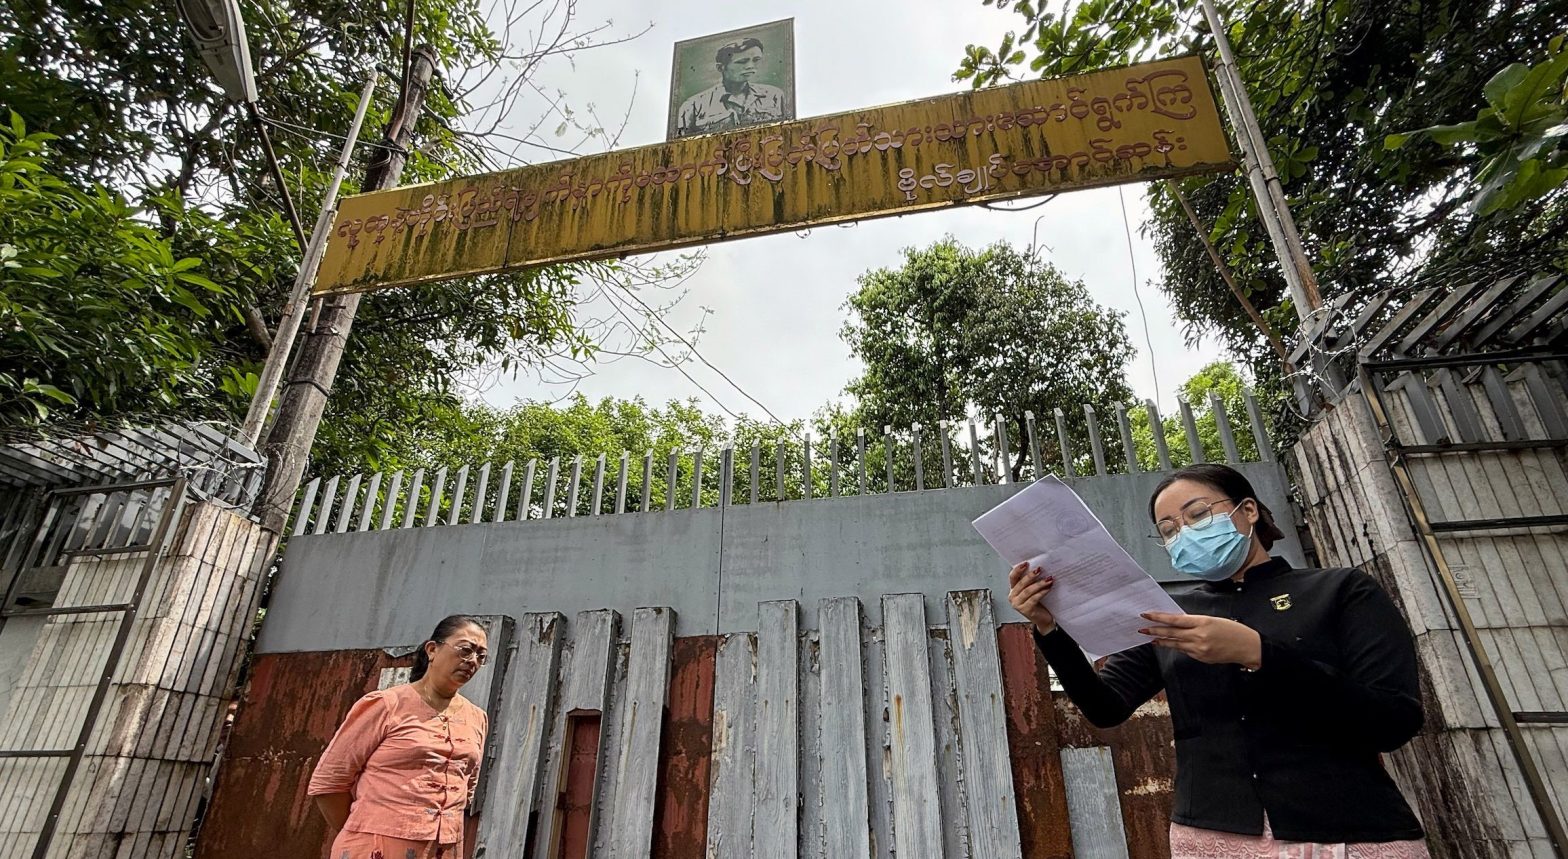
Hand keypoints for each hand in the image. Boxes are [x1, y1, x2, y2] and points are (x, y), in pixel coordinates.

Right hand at [1008, 562, 1056, 634]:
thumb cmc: (1038, 603)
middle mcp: (1012, 597)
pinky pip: (1034, 598)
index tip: (1026, 563)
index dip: (1018, 569)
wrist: (1043, 619)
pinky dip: (1042, 592)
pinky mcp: (1025, 610)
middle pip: (1021, 583)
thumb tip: (1038, 567)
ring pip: (1028, 591)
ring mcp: (1018, 604)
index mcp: (1013, 590)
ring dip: (1039, 584)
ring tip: (1048, 579)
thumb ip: (1031, 582)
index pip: (1012, 577)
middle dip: (1031, 576)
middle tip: (1040, 569)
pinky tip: (1048, 588)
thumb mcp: (1032, 591)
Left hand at [1139, 612, 1261, 668]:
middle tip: (1142, 628)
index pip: (1175, 620)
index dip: (1159, 618)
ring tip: (1151, 637)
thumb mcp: (1212, 620)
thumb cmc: (1232, 630)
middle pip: (1172, 633)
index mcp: (1202, 623)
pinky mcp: (1201, 657)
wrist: (1247, 647)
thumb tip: (1177, 622)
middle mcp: (1199, 636)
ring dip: (1162, 640)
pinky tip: (1170, 644)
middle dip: (1155, 630)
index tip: (1147, 615)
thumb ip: (1194, 622)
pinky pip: (1185, 651)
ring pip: (1175, 644)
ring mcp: (1199, 649)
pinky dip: (1177, 646)